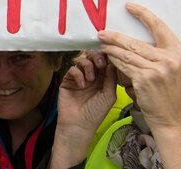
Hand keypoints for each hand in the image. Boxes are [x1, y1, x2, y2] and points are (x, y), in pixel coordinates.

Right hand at [50, 53, 116, 167]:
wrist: (79, 123)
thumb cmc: (96, 112)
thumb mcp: (109, 95)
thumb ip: (111, 78)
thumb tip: (112, 61)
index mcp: (103, 78)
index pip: (105, 61)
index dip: (106, 57)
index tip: (109, 58)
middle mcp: (91, 76)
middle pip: (92, 57)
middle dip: (96, 57)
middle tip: (99, 65)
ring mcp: (79, 77)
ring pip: (81, 60)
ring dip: (87, 66)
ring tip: (90, 79)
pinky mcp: (67, 80)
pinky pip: (72, 69)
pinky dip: (78, 75)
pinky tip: (81, 85)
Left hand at [99, 3, 180, 132]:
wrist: (172, 118)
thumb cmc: (168, 93)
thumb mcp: (171, 69)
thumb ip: (159, 54)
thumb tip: (137, 40)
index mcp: (177, 52)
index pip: (159, 27)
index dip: (143, 14)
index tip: (129, 6)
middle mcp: (169, 58)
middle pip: (136, 41)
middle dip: (116, 36)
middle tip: (102, 32)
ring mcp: (157, 69)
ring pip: (126, 53)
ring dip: (111, 48)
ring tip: (101, 43)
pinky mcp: (144, 79)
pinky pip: (123, 65)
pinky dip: (113, 60)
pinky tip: (106, 57)